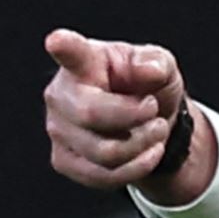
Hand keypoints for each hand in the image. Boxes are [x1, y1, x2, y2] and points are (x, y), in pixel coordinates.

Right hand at [43, 28, 210, 199]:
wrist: (148, 122)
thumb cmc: (146, 85)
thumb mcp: (160, 65)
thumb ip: (156, 63)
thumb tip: (148, 71)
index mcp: (84, 62)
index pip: (72, 52)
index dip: (64, 46)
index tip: (58, 41)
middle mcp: (61, 94)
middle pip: (91, 114)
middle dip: (136, 119)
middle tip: (155, 112)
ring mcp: (58, 129)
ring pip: (102, 152)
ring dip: (142, 146)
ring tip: (155, 131)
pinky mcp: (64, 160)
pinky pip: (101, 176)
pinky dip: (135, 169)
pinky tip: (148, 154)